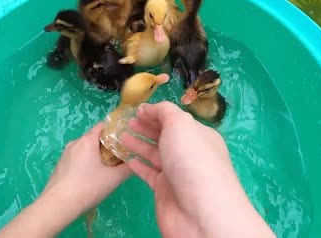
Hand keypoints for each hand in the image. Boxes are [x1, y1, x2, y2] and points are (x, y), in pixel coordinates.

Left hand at [0, 123, 131, 237]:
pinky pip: (77, 158)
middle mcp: (75, 143)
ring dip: (96, 155)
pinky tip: (90, 177)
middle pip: (94, 138)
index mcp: (87, 141)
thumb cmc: (88, 188)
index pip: (103, 125)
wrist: (58, 205)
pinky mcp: (60, 165)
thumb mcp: (114, 178)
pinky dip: (86, 163)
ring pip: (85, 149)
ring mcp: (65, 154)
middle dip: (108, 146)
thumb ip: (128, 168)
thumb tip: (137, 161)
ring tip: (106, 169)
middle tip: (119, 158)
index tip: (125, 142)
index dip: (116, 131)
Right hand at [121, 101, 274, 237]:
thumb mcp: (180, 124)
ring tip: (120, 137)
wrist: (199, 211)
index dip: (156, 113)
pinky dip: (139, 166)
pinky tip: (127, 159)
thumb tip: (149, 108)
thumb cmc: (192, 160)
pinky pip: (150, 174)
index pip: (176, 120)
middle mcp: (189, 153)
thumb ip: (164, 112)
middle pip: (165, 137)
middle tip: (126, 122)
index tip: (136, 110)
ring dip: (138, 144)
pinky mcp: (165, 191)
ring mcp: (177, 173)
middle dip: (146, 128)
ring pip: (155, 155)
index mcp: (198, 135)